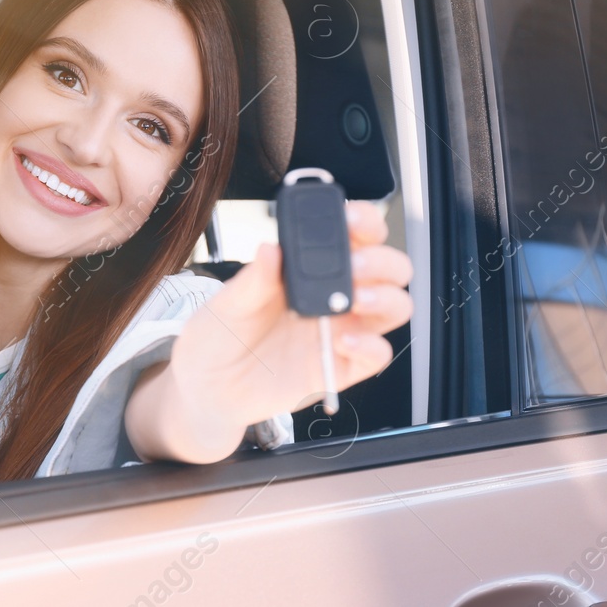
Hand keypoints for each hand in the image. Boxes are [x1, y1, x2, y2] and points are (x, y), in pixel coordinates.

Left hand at [168, 200, 413, 426]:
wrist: (210, 386)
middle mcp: (335, 294)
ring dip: (385, 298)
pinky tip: (344, 341)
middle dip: (381, 260)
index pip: (356, 234)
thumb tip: (270, 249)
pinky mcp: (343, 367)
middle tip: (355, 265)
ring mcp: (343, 329)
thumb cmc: (222, 335)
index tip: (353, 220)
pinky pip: (378, 355)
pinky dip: (371, 346)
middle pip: (390, 268)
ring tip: (355, 300)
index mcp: (312, 267)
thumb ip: (254, 279)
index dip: (364, 221)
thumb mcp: (229, 302)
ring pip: (395, 307)